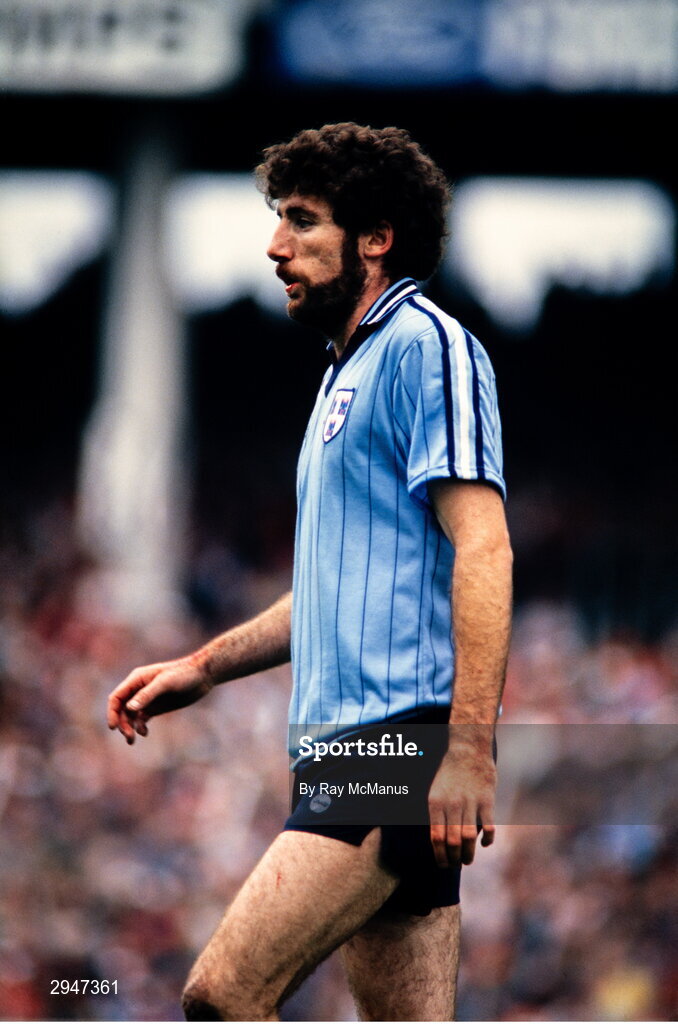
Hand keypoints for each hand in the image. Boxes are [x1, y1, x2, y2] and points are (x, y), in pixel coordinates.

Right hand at [107, 652, 213, 744]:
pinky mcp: (155, 707)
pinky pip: (141, 719)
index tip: (113, 727)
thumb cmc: (183, 674)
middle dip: (122, 723)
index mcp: (137, 680)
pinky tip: (144, 733)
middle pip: (121, 709)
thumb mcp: (165, 683)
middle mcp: (138, 689)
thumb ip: (148, 694)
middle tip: (129, 737)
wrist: (202, 675)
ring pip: (130, 716)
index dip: (112, 712)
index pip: (117, 697)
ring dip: (129, 727)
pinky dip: (140, 727)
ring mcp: (147, 699)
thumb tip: (130, 708)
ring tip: (133, 740)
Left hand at [428, 728, 495, 866]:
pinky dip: (487, 839)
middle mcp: (451, 804)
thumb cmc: (450, 775)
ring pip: (469, 837)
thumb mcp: (435, 792)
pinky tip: (485, 843)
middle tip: (456, 865)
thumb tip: (440, 843)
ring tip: (467, 861)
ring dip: (468, 854)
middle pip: (452, 841)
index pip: (436, 838)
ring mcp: (470, 802)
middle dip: (454, 859)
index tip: (443, 865)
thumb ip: (438, 816)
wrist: (468, 750)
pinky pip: (488, 826)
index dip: (440, 856)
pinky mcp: (487, 800)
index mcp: (435, 803)